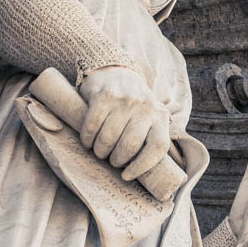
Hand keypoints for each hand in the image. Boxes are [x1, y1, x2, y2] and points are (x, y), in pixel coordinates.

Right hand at [77, 66, 170, 181]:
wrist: (115, 71)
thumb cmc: (132, 104)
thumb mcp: (149, 116)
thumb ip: (150, 136)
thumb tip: (145, 173)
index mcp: (160, 116)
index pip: (158, 147)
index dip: (142, 166)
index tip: (127, 175)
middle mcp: (145, 106)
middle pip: (130, 145)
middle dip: (116, 159)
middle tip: (111, 160)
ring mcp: (125, 99)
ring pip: (109, 137)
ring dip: (100, 150)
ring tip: (99, 151)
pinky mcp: (105, 95)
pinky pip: (92, 125)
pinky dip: (87, 138)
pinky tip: (88, 140)